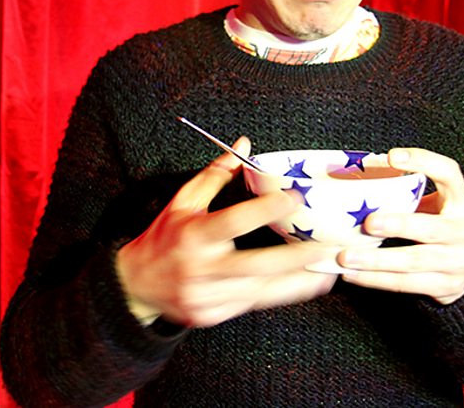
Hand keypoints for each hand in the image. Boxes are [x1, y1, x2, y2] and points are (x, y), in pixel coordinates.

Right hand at [116, 137, 337, 327]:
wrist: (135, 286)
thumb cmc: (164, 238)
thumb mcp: (182, 202)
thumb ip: (215, 175)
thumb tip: (244, 146)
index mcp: (193, 236)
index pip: (233, 221)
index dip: (264, 209)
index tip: (294, 197)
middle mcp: (201, 269)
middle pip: (256, 265)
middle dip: (295, 258)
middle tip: (326, 247)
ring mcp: (207, 297)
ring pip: (261, 292)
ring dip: (298, 282)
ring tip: (328, 270)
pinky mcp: (214, 315)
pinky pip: (254, 304)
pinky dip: (281, 294)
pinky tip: (304, 284)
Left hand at [337, 148, 463, 304]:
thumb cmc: (442, 224)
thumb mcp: (438, 205)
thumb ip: (409, 195)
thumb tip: (355, 181)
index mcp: (461, 201)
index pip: (449, 173)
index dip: (423, 161)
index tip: (391, 156)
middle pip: (430, 228)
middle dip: (398, 225)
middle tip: (367, 223)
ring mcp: (458, 261)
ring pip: (413, 261)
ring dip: (375, 260)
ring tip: (345, 257)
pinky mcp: (446, 286)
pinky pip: (406, 284)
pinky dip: (376, 280)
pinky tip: (352, 275)